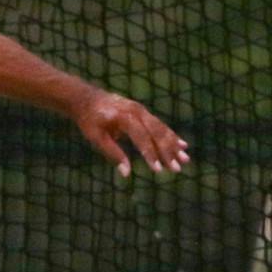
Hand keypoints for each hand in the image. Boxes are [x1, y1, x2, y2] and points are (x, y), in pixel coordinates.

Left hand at [73, 89, 189, 179]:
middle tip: (178, 168)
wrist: (86, 98)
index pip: (141, 138)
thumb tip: (126, 173)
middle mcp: (136, 111)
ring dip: (174, 145)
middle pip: (156, 133)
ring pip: (161, 129)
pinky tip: (182, 145)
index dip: (150, 154)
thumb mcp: (96, 138)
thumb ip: (113, 153)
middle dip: (168, 152)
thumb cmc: (89, 120)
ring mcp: (141, 110)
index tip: (158, 170)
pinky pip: (159, 125)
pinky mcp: (143, 112)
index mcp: (124, 117)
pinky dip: (171, 135)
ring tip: (186, 159)